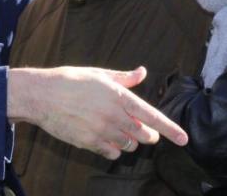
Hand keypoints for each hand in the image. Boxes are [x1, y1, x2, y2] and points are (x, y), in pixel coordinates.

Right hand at [8, 66, 187, 159]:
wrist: (42, 95)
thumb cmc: (71, 80)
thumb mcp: (100, 73)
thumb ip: (124, 78)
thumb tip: (142, 72)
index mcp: (120, 96)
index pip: (152, 116)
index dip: (171, 129)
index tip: (184, 139)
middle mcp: (114, 116)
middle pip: (144, 135)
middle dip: (148, 134)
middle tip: (142, 129)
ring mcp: (102, 131)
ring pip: (129, 146)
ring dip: (130, 141)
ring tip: (119, 129)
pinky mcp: (89, 143)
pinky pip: (112, 154)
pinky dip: (114, 149)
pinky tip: (105, 138)